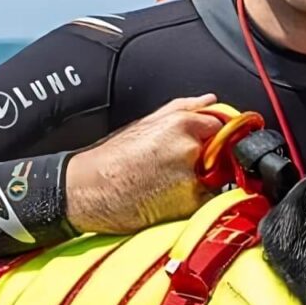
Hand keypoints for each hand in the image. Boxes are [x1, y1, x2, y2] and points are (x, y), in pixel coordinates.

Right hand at [65, 95, 223, 233]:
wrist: (85, 191)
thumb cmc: (110, 157)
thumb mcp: (144, 122)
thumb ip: (183, 108)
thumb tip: (211, 100)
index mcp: (181, 124)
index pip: (220, 125)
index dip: (215, 136)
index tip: (205, 144)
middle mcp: (190, 148)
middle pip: (220, 153)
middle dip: (207, 159)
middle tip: (176, 166)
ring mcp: (191, 177)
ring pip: (215, 179)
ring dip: (201, 181)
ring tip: (167, 182)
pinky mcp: (189, 204)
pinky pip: (205, 200)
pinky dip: (193, 200)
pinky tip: (167, 197)